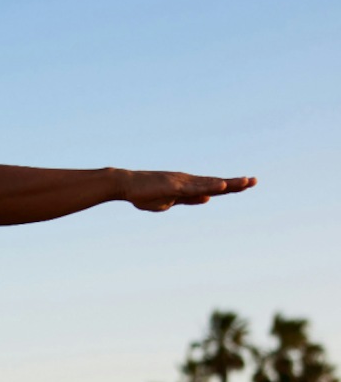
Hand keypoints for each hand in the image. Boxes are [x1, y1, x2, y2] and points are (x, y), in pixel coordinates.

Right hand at [124, 171, 255, 211]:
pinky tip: (221, 185)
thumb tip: (207, 199)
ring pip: (209, 183)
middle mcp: (189, 181)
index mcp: (189, 186)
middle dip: (236, 183)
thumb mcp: (170, 200)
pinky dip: (209, 186)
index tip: (248, 184)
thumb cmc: (144, 193)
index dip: (231, 186)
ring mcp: (182, 182)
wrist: (126, 185)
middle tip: (255, 181)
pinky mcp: (174, 185)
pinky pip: (195, 187)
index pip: (214, 186)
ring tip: (246, 182)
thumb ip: (189, 199)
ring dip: (228, 183)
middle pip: (216, 183)